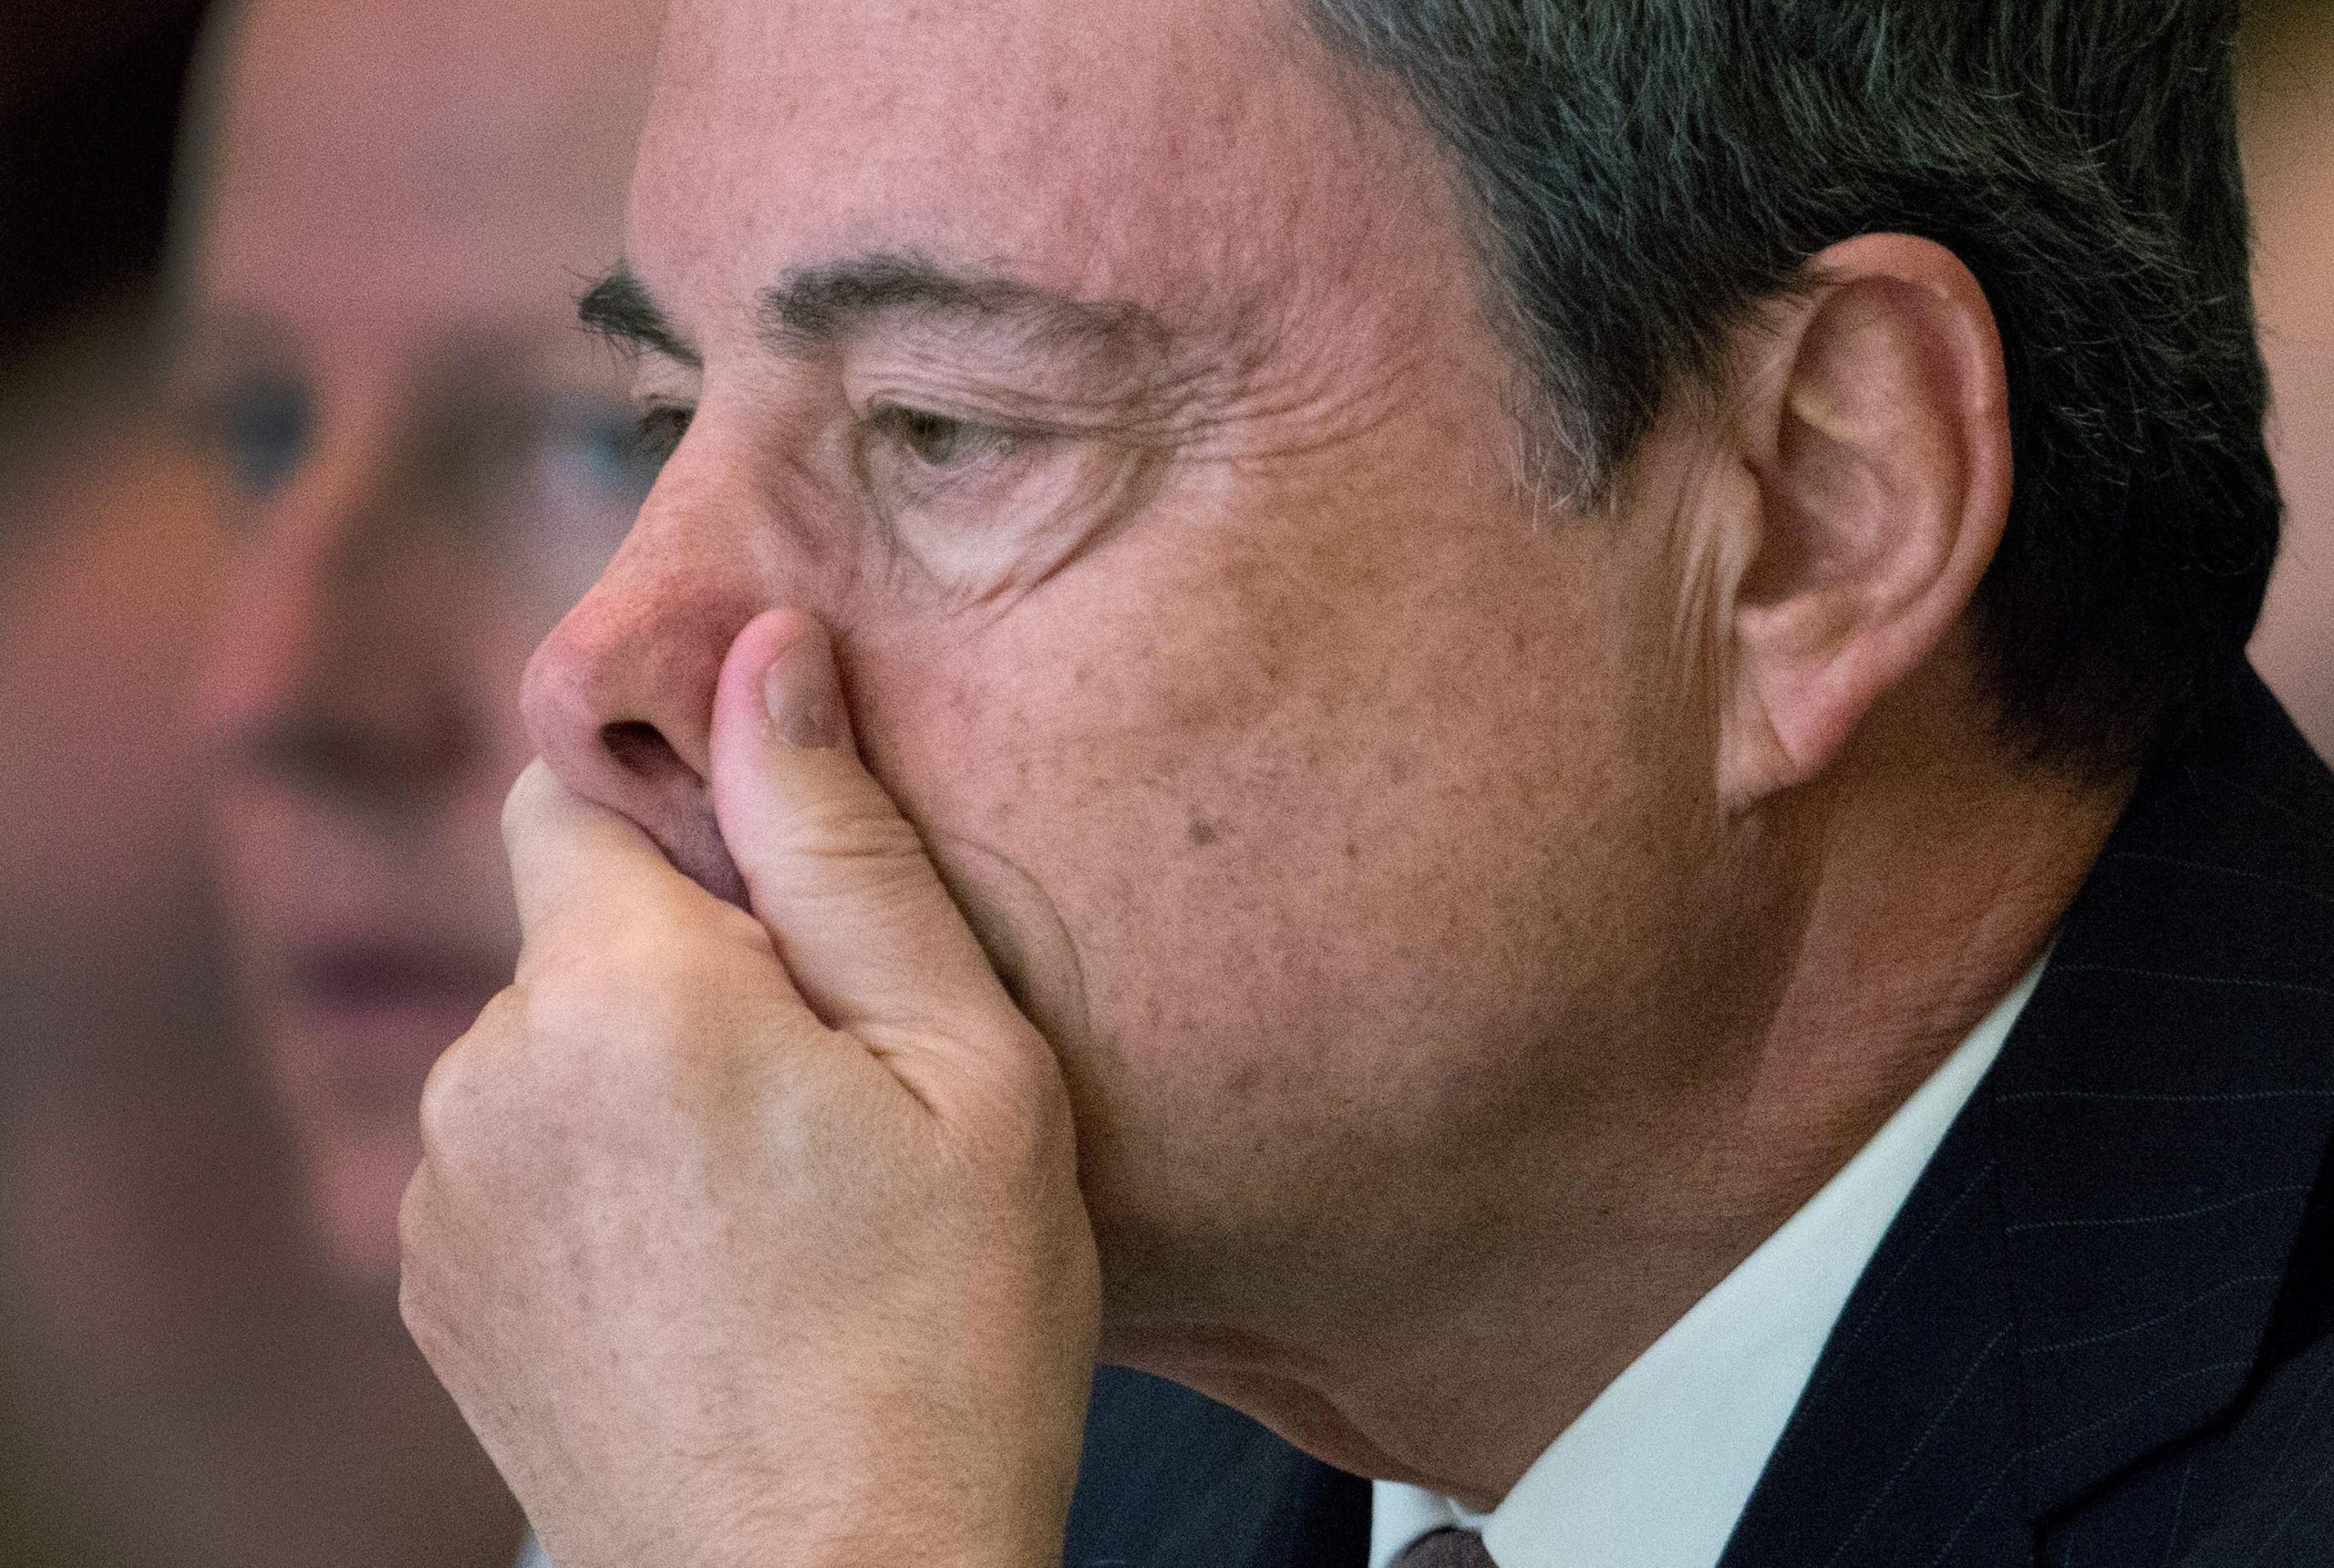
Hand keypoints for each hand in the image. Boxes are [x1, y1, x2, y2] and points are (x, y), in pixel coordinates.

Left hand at [398, 610, 1100, 1567]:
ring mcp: (446, 1196)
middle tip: (834, 1084)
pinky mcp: (440, 1291)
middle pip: (571, 925)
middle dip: (687, 960)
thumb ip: (846, 845)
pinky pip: (512, 1155)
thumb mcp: (967, 1068)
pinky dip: (595, 1173)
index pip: (567, 786)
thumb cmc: (942, 1342)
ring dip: (642, 1072)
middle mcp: (488, 1077)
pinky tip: (709, 1268)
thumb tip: (766, 656)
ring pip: (546, 1044)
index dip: (680, 818)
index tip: (783, 903)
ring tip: (778, 1196)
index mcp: (623, 992)